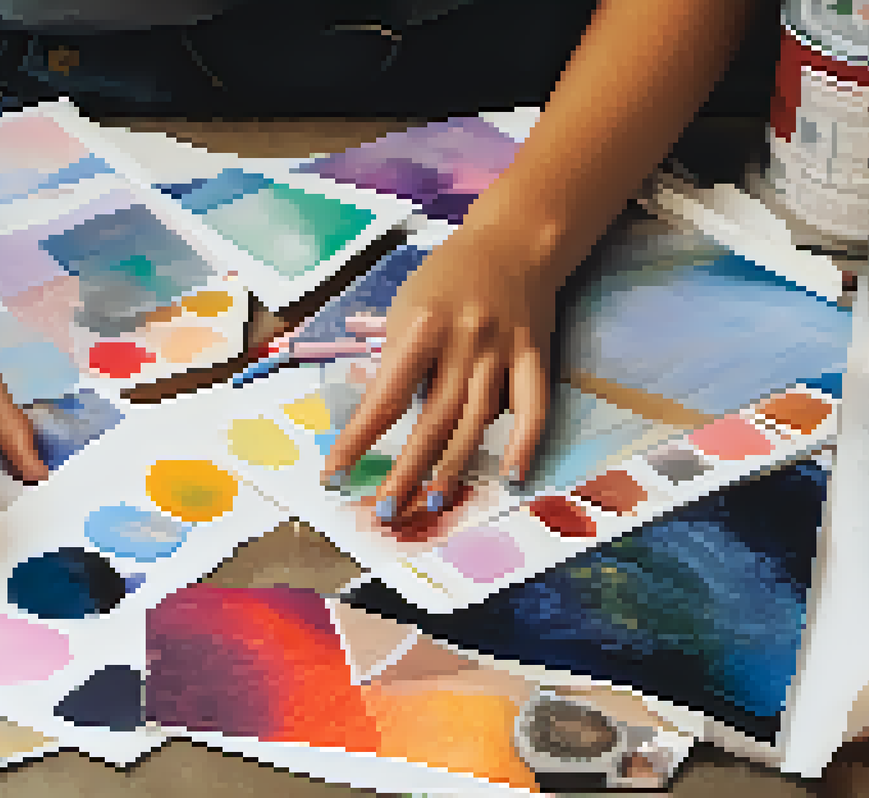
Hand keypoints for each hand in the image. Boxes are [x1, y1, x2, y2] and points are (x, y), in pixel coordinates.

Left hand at [321, 217, 568, 522]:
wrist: (513, 242)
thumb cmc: (445, 280)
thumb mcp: (403, 309)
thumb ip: (394, 361)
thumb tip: (377, 419)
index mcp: (419, 327)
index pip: (385, 396)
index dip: (358, 439)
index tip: (334, 474)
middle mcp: (463, 341)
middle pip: (432, 418)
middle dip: (408, 469)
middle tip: (387, 511)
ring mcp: (501, 350)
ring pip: (478, 419)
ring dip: (456, 465)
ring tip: (435, 502)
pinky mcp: (534, 354)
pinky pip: (534, 406)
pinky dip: (525, 442)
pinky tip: (512, 476)